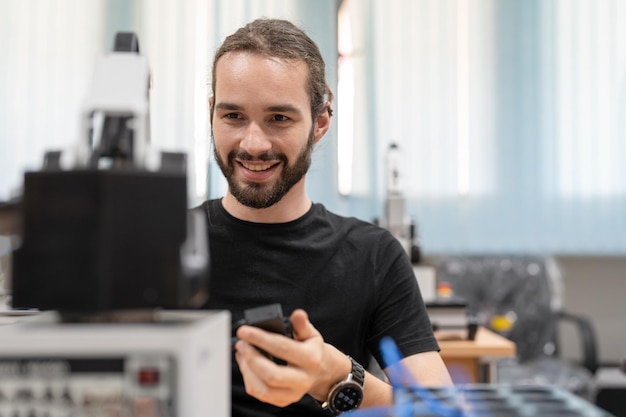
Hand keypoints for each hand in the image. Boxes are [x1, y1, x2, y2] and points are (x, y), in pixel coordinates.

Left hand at [234, 309, 350, 406]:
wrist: (321, 372)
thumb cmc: (312, 350)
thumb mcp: (311, 334)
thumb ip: (302, 325)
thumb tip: (298, 314)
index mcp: (311, 359)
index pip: (283, 348)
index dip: (261, 339)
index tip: (244, 331)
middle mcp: (303, 380)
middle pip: (272, 375)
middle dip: (252, 358)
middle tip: (241, 344)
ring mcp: (293, 393)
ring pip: (263, 389)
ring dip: (247, 370)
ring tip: (242, 352)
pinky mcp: (283, 400)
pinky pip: (260, 394)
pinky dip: (249, 379)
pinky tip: (246, 364)